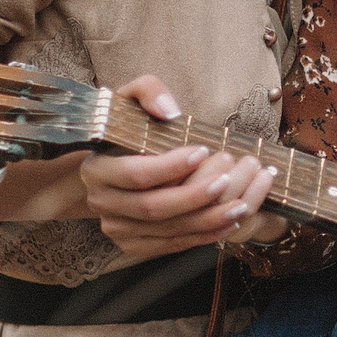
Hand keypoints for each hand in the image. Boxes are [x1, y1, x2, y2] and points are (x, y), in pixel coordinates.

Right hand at [78, 77, 278, 260]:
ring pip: (167, 230)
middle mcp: (102, 203)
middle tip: (227, 180)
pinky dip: (204, 236)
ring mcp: (117, 228)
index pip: (135, 174)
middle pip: (153, 207)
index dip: (170, 166)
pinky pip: (173, 245)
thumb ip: (148, 91)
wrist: (112, 165)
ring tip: (240, 204)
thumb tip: (168, 111)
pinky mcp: (134, 244)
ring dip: (207, 219)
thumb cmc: (126, 129)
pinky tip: (229, 221)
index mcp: (96, 170)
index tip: (202, 150)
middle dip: (194, 196)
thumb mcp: (130, 99)